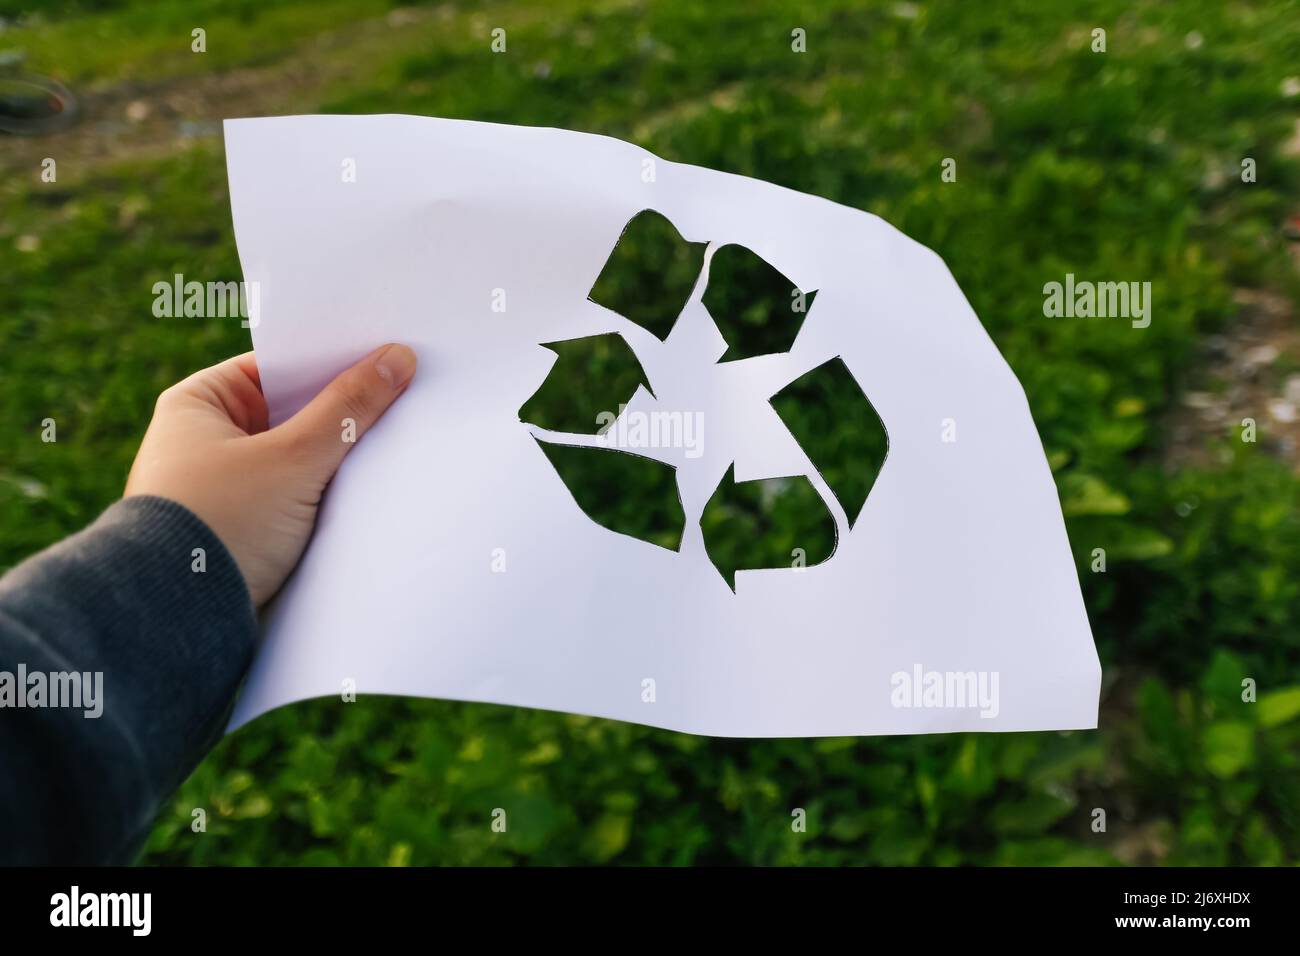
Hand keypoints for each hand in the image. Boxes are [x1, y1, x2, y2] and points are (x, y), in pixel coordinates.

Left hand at [125, 344, 416, 606]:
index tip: (384, 356)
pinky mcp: (237, 528)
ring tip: (390, 444)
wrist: (177, 617)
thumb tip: (397, 358)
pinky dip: (320, 493)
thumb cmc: (222, 522)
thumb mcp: (295, 457)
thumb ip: (350, 406)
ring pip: (293, 457)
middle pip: (290, 411)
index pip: (278, 365)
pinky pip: (290, 495)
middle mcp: (201, 440)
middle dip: (340, 411)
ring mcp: (218, 486)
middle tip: (399, 397)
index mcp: (196, 403)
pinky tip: (362, 491)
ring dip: (333, 456)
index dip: (331, 359)